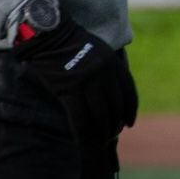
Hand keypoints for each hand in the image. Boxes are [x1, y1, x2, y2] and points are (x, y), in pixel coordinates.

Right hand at [13, 16, 137, 141]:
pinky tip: (84, 143)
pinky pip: (79, 117)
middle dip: (115, 124)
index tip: (129, 123)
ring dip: (102, 132)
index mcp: (113, 62)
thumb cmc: (70, 43)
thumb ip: (107, 69)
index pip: (128, 91)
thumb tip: (111, 93)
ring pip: (100, 114)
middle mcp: (103, 73)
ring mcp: (86, 81)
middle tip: (111, 136)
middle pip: (115, 106)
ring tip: (100, 143)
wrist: (48, 34)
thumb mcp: (98, 50)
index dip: (130, 109)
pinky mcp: (68, 89)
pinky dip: (83, 134)